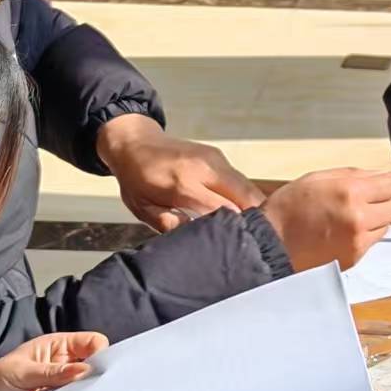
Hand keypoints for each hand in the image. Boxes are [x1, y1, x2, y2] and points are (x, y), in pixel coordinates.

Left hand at [0, 330, 107, 390]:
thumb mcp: (23, 373)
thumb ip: (53, 373)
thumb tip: (86, 370)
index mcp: (58, 345)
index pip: (92, 342)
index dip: (101, 352)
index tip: (99, 371)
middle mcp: (65, 361)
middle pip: (95, 362)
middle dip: (99, 374)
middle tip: (97, 389)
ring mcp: (63, 381)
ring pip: (87, 383)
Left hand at [97, 115, 263, 231]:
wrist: (135, 143)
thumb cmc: (136, 180)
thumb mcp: (143, 209)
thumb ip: (168, 224)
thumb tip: (194, 236)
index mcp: (183, 184)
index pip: (224, 210)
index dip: (234, 230)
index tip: (238, 247)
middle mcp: (205, 168)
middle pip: (246, 196)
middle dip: (254, 220)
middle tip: (252, 242)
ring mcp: (215, 159)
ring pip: (248, 187)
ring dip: (254, 208)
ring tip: (249, 229)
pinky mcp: (219, 156)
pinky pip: (240, 179)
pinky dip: (245, 196)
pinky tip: (240, 212)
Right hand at [261, 168, 390, 272]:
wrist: (271, 244)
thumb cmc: (288, 208)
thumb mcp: (317, 178)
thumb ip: (352, 174)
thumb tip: (378, 175)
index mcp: (350, 192)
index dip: (388, 182)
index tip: (382, 184)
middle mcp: (359, 217)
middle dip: (385, 201)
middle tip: (368, 200)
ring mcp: (358, 241)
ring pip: (386, 226)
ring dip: (375, 220)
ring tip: (351, 217)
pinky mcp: (355, 257)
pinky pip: (372, 242)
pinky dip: (364, 236)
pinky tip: (343, 232)